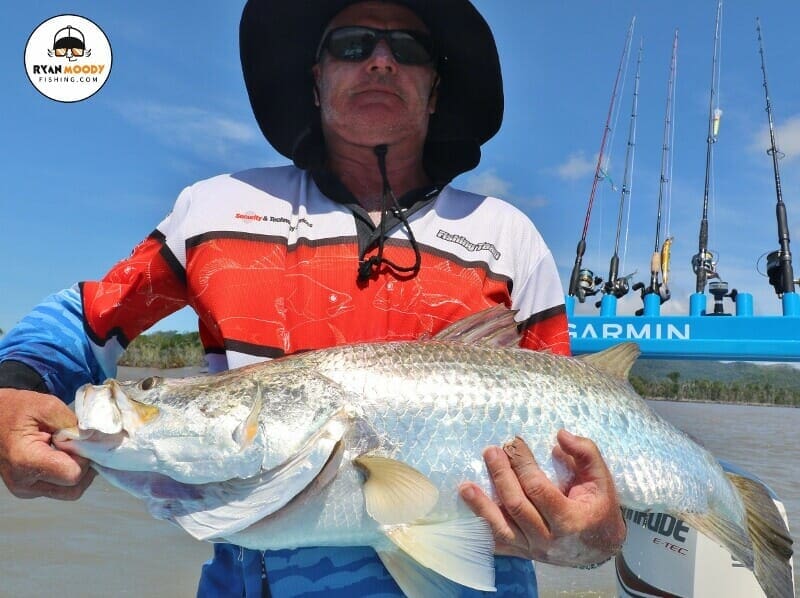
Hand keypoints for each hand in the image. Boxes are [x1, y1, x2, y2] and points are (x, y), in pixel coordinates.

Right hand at [0, 389, 94, 499]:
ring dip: (77, 471)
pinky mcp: (28, 489)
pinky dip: (67, 473)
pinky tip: (63, 455)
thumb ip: (72, 424)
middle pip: (73, 489)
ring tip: (70, 449)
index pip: (72, 474)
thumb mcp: (46, 406)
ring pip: (68, 492)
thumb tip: (95, 439)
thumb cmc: (15, 409)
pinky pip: (58, 488)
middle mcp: (24, 483)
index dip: (85, 458)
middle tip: (81, 445)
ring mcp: (25, 490)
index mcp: (26, 461)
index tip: (81, 440)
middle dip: (85, 467)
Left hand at [459, 430, 625, 566]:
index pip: (538, 489)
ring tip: (465, 486)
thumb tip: (560, 435)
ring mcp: (533, 549)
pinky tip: (468, 513)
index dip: (523, 464)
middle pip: (517, 505)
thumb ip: (585, 453)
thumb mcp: (602, 478)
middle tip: (491, 451)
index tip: (514, 443)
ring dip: (481, 506)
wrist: (600, 547)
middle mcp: (549, 539)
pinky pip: (498, 543)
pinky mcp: (523, 553)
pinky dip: (481, 529)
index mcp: (570, 520)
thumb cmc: (600, 507)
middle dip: (501, 476)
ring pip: (501, 528)